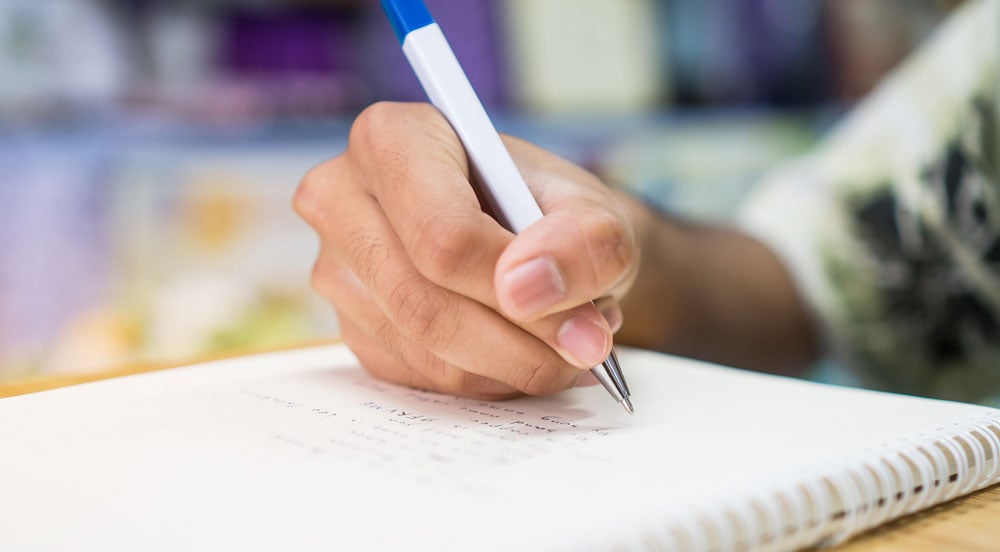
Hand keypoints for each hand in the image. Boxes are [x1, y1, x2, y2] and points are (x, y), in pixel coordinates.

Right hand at [294, 102, 639, 398]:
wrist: (538, 246)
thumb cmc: (557, 216)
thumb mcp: (601, 215)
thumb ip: (584, 242)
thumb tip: (526, 290)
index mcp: (392, 139)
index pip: (442, 236)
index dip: (516, 291)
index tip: (585, 320)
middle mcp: (343, 199)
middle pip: (423, 302)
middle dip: (521, 345)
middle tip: (588, 349)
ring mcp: (337, 269)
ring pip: (424, 350)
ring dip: (512, 366)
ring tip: (567, 341)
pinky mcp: (351, 327)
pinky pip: (420, 378)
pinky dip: (487, 380)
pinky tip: (523, 352)